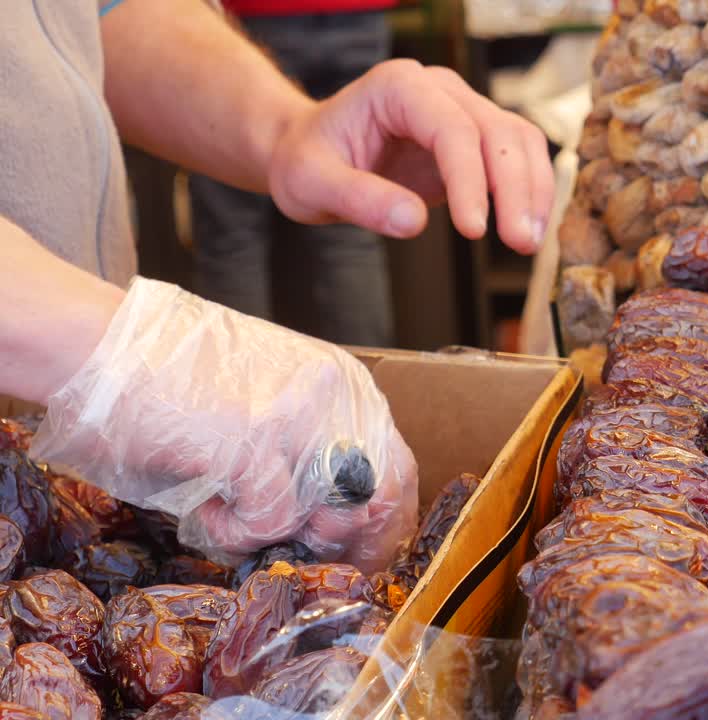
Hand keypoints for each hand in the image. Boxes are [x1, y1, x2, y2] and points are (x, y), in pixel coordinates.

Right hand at [30, 279, 418, 573]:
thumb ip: (314, 454)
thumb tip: (344, 529)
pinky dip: (235, 533)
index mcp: (345, 384)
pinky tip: (205, 506)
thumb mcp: (270, 408)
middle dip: (342, 543)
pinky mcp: (256, 441)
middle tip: (290, 550)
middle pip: (381, 498)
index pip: (400, 469)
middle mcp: (336, 395)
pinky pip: (270, 523)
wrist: (98, 346)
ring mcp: (300, 416)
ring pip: (328, 517)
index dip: (382, 526)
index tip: (356, 557)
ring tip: (229, 512)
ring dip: (278, 536)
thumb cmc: (172, 386)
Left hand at [267, 60, 554, 254]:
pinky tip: (527, 226)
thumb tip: (412, 221)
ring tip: (528, 241)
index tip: (473, 230)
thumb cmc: (305, 160)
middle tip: (520, 243)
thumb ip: (358, 199)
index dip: (470, 180)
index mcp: (398, 87)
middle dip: (516, 189)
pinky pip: (516, 158)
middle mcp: (438, 90)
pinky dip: (529, 192)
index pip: (453, 129)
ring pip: (518, 141)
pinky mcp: (473, 140)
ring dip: (532, 191)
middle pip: (497, 132)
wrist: (307, 152)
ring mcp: (461, 112)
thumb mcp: (310, 184)